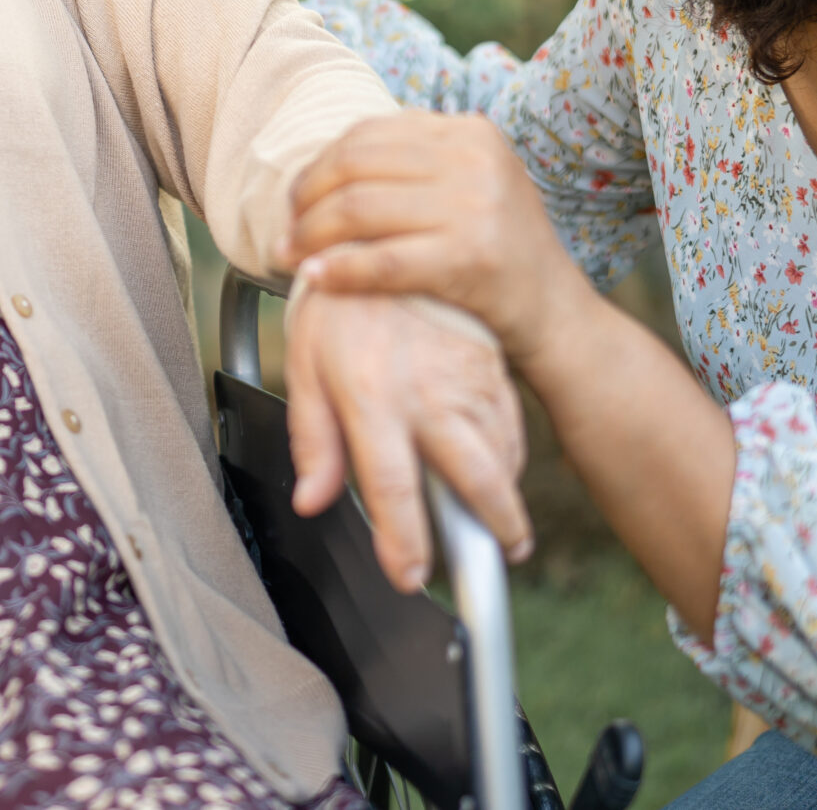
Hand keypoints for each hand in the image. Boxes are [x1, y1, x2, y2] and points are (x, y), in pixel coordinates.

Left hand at [286, 112, 587, 368]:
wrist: (555, 312)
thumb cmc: (497, 250)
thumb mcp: (470, 184)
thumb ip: (416, 162)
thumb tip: (324, 163)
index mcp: (469, 132)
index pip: (368, 134)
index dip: (318, 166)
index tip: (296, 199)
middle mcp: (473, 160)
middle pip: (354, 167)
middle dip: (306, 200)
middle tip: (286, 230)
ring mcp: (474, 207)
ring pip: (358, 210)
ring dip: (310, 235)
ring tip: (289, 256)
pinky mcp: (469, 258)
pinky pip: (381, 260)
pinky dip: (339, 270)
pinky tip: (315, 279)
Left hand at [286, 291, 531, 590]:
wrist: (378, 240)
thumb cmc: (336, 310)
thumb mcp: (304, 369)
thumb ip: (312, 440)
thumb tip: (311, 501)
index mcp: (371, 395)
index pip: (392, 484)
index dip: (405, 539)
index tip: (411, 576)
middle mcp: (426, 390)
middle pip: (473, 475)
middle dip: (491, 529)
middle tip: (497, 562)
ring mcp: (465, 376)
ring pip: (502, 452)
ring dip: (507, 498)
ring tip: (505, 533)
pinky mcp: (489, 364)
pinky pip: (512, 423)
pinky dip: (511, 457)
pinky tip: (501, 475)